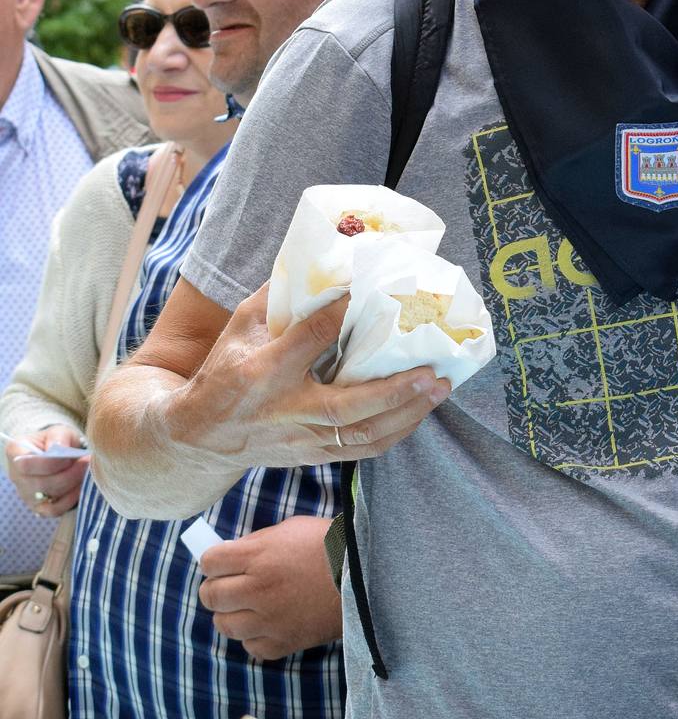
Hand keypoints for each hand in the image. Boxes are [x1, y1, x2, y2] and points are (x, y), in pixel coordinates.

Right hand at [5, 425, 88, 515]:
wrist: (60, 453)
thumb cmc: (59, 440)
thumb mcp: (59, 431)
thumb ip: (59, 437)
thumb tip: (58, 448)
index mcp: (16, 453)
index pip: (26, 465)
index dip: (52, 463)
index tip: (73, 457)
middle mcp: (16, 476)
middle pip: (40, 484)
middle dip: (69, 474)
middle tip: (88, 463)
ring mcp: (26, 494)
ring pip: (49, 497)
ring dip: (73, 485)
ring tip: (88, 472)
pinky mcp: (39, 507)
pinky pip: (54, 510)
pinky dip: (71, 500)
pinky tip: (82, 487)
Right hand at [163, 284, 450, 471]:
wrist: (196, 437)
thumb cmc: (223, 373)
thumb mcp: (239, 330)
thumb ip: (278, 301)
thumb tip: (324, 263)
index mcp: (261, 371)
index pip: (306, 339)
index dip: (337, 315)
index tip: (366, 290)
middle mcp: (284, 409)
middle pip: (344, 406)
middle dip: (393, 391)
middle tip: (431, 372)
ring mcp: (300, 438)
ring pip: (361, 435)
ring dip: (407, 414)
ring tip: (439, 388)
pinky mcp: (312, 455)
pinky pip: (362, 450)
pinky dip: (396, 431)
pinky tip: (421, 411)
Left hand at [196, 514, 342, 660]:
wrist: (369, 575)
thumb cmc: (331, 547)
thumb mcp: (292, 530)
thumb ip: (257, 543)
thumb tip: (228, 556)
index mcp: (258, 557)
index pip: (209, 563)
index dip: (213, 562)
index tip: (222, 564)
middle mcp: (258, 589)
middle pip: (211, 596)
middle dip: (217, 589)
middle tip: (231, 586)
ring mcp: (269, 620)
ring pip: (225, 625)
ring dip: (233, 615)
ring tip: (250, 607)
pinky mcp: (283, 642)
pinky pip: (251, 646)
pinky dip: (256, 637)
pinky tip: (271, 623)